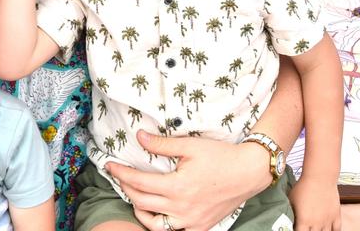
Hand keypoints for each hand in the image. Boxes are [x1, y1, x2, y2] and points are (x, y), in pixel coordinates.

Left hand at [105, 130, 269, 230]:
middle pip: (142, 202)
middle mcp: (181, 208)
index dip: (121, 173)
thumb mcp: (190, 146)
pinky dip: (162, 226)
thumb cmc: (221, 156)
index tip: (110, 165)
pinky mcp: (200, 227)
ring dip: (140, 210)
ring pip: (154, 224)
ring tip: (136, 197)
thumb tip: (139, 137)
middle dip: (127, 188)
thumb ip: (161, 145)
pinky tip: (158, 215)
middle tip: (122, 177)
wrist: (249, 172)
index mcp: (176, 187)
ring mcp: (191, 221)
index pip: (138, 182)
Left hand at [289, 174, 341, 230]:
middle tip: (307, 228)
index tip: (295, 228)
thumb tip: (286, 218)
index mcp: (303, 220)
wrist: (320, 176)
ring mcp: (327, 220)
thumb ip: (289, 211)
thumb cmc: (303, 186)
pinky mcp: (336, 215)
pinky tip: (328, 230)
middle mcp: (316, 223)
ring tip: (316, 229)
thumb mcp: (291, 199)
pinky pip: (337, 229)